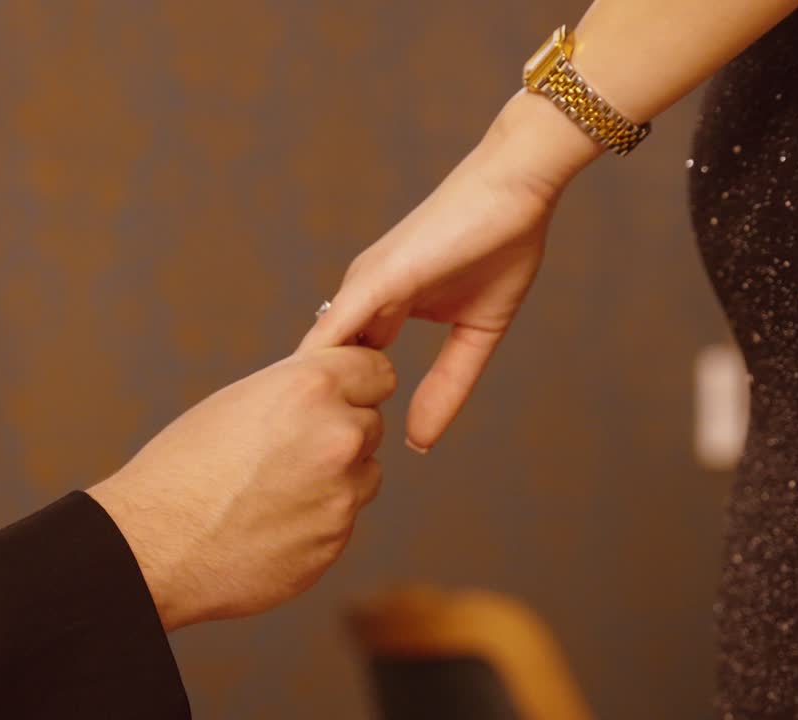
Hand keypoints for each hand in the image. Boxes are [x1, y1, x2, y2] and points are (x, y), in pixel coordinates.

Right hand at [87, 346, 396, 630]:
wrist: (154, 546)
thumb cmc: (181, 470)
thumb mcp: (239, 400)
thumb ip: (298, 389)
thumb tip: (334, 384)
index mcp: (310, 388)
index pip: (378, 370)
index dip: (357, 382)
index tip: (343, 393)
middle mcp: (338, 436)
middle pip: (372, 423)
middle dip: (343, 431)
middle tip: (291, 448)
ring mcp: (341, 494)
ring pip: (365, 473)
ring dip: (338, 478)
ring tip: (277, 488)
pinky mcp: (335, 540)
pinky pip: (344, 519)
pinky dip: (319, 518)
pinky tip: (272, 521)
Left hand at [298, 91, 601, 451]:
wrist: (517, 190)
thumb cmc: (500, 247)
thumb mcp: (476, 336)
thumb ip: (447, 386)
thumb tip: (420, 441)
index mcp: (381, 308)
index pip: (341, 366)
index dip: (329, 408)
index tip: (315, 452)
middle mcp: (361, 296)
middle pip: (316, 365)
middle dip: (301, 411)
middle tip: (280, 463)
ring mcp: (365, 285)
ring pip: (317, 352)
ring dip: (302, 397)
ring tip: (279, 447)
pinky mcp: (378, 278)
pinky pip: (338, 329)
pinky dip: (321, 368)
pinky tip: (305, 404)